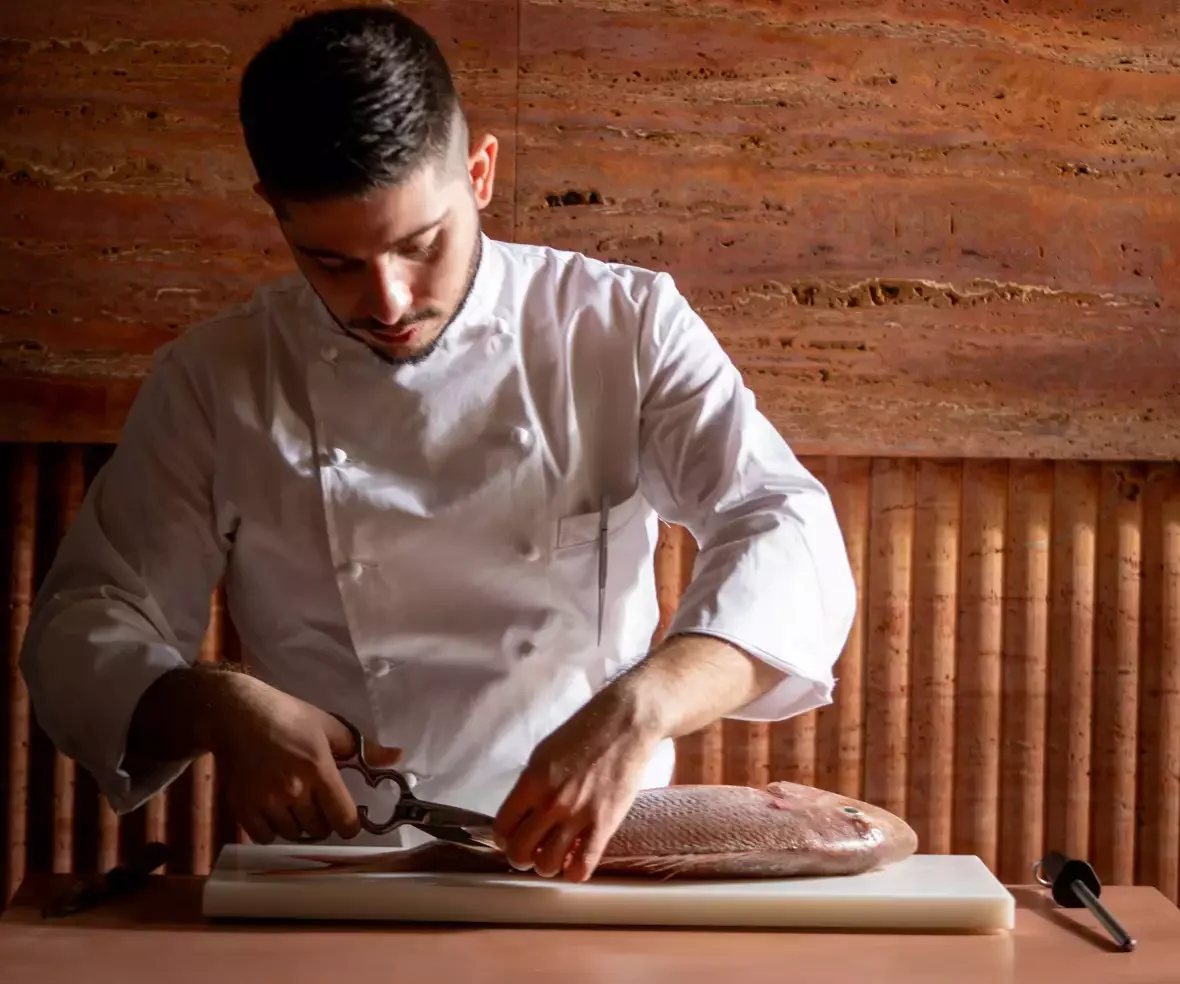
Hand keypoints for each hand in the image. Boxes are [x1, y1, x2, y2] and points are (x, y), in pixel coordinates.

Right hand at [208, 674, 401, 843]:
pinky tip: (275, 812)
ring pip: (292, 834)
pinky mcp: (242, 808)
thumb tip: (397, 757)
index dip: (351, 825)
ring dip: (299, 826)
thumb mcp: (329, 725)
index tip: (349, 820)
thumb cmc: (288, 716)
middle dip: (324, 821)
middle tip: (320, 805)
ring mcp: (265, 802)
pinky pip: (264, 837)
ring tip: (297, 806)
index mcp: (318, 769)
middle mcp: (293, 791)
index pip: (343, 818)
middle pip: (319, 829)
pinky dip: (272, 830)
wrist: (237, 713)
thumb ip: (363, 748)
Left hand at [491, 689, 661, 881]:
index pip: (503, 826)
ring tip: (554, 857)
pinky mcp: (605, 824)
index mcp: (532, 781)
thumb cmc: (583, 732)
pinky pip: (583, 865)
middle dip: (522, 857)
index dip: (504, 837)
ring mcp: (578, 815)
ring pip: (548, 864)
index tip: (511, 837)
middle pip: (521, 850)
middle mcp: (551, 802)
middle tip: (531, 852)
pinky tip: (575, 866)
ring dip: (547, 866)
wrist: (624, 725)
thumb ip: (531, 784)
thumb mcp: (544, 753)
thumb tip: (522, 810)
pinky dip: (574, 873)